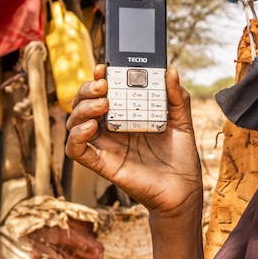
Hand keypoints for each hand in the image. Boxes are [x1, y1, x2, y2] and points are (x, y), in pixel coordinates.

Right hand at [65, 64, 202, 219]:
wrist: (183, 190)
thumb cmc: (181, 157)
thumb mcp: (182, 122)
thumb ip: (177, 98)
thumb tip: (171, 72)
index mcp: (127, 115)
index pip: (103, 92)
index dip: (98, 78)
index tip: (105, 68)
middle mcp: (111, 129)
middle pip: (83, 104)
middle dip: (86, 90)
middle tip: (104, 87)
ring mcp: (105, 146)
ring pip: (74, 123)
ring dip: (81, 109)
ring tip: (102, 105)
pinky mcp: (102, 164)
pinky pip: (76, 151)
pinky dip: (75, 137)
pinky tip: (91, 128)